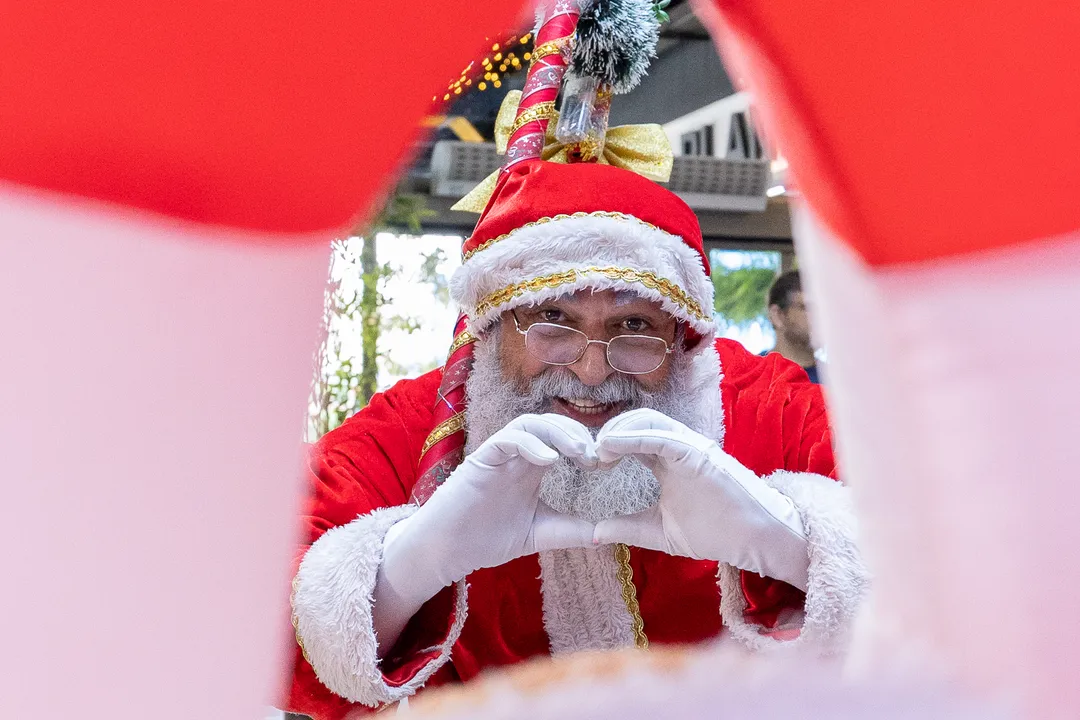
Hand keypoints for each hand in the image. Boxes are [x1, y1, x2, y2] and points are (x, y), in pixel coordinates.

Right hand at [380, 413, 598, 605]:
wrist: (446, 551)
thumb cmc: (486, 539)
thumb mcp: (539, 534)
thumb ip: (570, 530)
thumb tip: (606, 535)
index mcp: (531, 468)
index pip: (561, 439)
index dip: (585, 444)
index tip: (605, 464)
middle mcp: (516, 456)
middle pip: (549, 424)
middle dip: (575, 433)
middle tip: (595, 455)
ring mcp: (498, 455)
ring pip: (529, 424)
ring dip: (557, 431)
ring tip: (578, 450)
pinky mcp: (481, 460)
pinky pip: (507, 439)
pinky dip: (530, 443)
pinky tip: (549, 460)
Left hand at [593, 408, 809, 589]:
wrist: (753, 540)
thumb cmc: (714, 532)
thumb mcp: (659, 531)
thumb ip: (627, 527)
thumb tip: (592, 534)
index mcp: (668, 461)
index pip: (633, 438)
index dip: (609, 444)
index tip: (590, 464)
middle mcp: (678, 447)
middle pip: (637, 421)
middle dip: (610, 431)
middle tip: (590, 456)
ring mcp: (689, 446)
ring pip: (648, 420)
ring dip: (619, 430)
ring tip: (599, 450)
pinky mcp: (697, 452)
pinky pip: (662, 436)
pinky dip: (634, 437)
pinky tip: (612, 447)